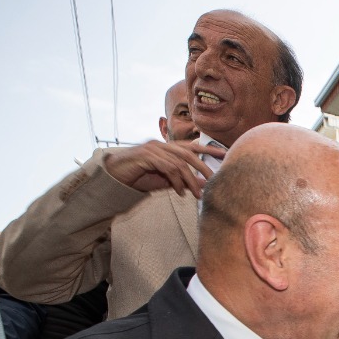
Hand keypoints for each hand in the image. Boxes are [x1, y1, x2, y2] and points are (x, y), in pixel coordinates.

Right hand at [102, 139, 223, 197]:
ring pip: (179, 162)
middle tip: (214, 181)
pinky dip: (176, 181)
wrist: (113, 177)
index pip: (191, 146)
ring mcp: (152, 148)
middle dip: (203, 167)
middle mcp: (161, 145)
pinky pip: (168, 168)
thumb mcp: (164, 180)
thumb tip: (203, 184)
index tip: (224, 154)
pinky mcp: (145, 156)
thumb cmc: (138, 178)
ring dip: (190, 180)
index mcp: (166, 148)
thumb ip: (182, 180)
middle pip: (188, 153)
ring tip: (196, 194)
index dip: (208, 149)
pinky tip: (179, 192)